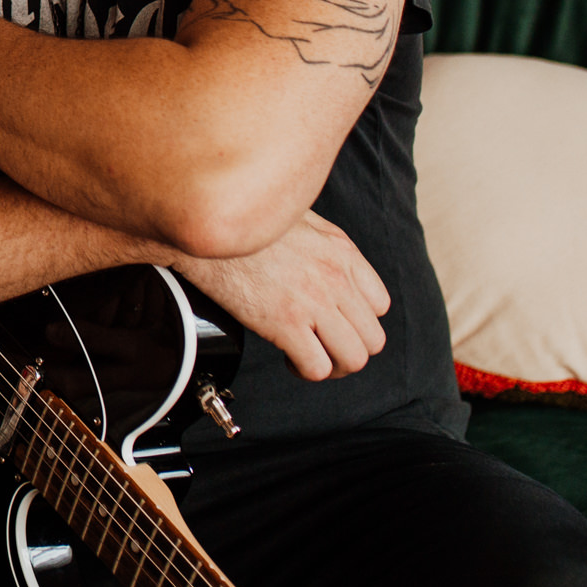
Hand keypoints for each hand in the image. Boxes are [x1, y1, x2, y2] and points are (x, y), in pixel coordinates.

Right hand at [174, 210, 390, 380]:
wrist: (207, 224)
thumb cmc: (242, 220)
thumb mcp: (296, 215)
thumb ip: (320, 240)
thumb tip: (320, 257)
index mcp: (341, 252)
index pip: (379, 305)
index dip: (358, 321)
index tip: (337, 323)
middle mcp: (335, 279)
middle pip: (372, 339)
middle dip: (348, 350)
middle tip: (325, 349)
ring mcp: (313, 302)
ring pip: (353, 359)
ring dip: (333, 367)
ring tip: (309, 358)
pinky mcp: (284, 322)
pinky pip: (316, 367)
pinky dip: (305, 371)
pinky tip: (288, 358)